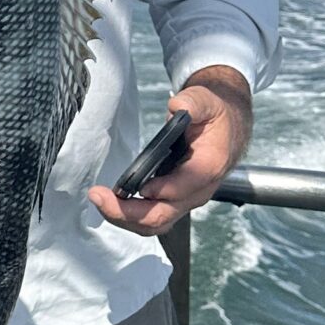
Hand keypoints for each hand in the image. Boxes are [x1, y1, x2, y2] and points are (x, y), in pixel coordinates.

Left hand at [88, 66, 254, 236]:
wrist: (226, 130)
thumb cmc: (214, 118)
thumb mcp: (206, 101)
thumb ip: (193, 102)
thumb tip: (177, 106)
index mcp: (209, 167)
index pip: (185, 187)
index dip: (162, 189)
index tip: (138, 186)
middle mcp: (197, 191)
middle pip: (163, 215)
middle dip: (128, 213)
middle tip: (98, 197)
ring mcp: (185, 200)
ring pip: (155, 223)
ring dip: (124, 218)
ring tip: (99, 201)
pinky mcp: (174, 201)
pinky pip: (152, 218)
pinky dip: (129, 215)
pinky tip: (110, 201)